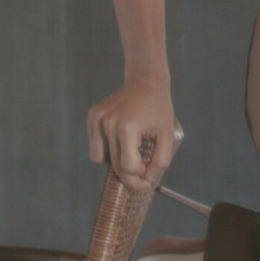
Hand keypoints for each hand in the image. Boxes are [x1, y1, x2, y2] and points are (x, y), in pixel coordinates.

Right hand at [86, 76, 182, 191]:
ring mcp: (98, 119)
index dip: (142, 177)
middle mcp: (108, 123)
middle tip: (142, 175)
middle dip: (130, 177)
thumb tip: (147, 180)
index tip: (150, 174)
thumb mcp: (167, 135)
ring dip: (115, 161)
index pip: (129, 167)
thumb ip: (160, 161)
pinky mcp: (93, 116)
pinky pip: (95, 145)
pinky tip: (121, 139)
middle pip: (115, 165)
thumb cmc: (158, 107)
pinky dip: (106, 148)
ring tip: (130, 151)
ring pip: (99, 159)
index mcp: (127, 128)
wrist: (146, 81)